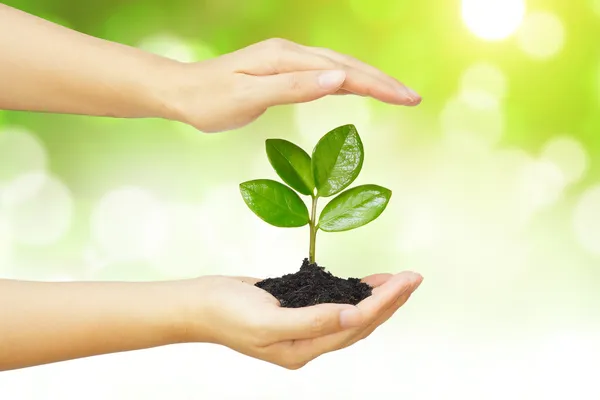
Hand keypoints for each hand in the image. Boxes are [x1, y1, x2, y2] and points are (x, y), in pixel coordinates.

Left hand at [162, 38, 421, 132]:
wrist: (182, 92)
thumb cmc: (210, 101)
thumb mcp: (249, 96)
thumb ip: (294, 89)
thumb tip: (339, 79)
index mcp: (287, 59)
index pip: (343, 72)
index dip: (377, 85)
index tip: (407, 99)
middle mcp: (291, 54)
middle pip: (347, 65)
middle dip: (382, 82)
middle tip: (413, 98)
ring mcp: (288, 61)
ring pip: (339, 68)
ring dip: (369, 80)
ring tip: (396, 94)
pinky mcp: (283, 71)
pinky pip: (324, 74)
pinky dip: (348, 82)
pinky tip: (357, 88)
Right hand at [180, 271, 422, 368]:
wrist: (201, 303)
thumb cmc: (227, 312)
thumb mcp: (266, 321)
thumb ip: (310, 321)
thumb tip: (352, 316)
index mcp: (303, 350)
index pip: (354, 325)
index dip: (383, 303)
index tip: (405, 282)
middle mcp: (309, 342)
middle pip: (361, 322)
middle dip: (390, 300)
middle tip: (414, 278)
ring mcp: (305, 327)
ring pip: (352, 314)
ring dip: (377, 297)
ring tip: (400, 280)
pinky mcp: (299, 309)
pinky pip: (335, 303)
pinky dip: (354, 292)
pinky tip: (367, 282)